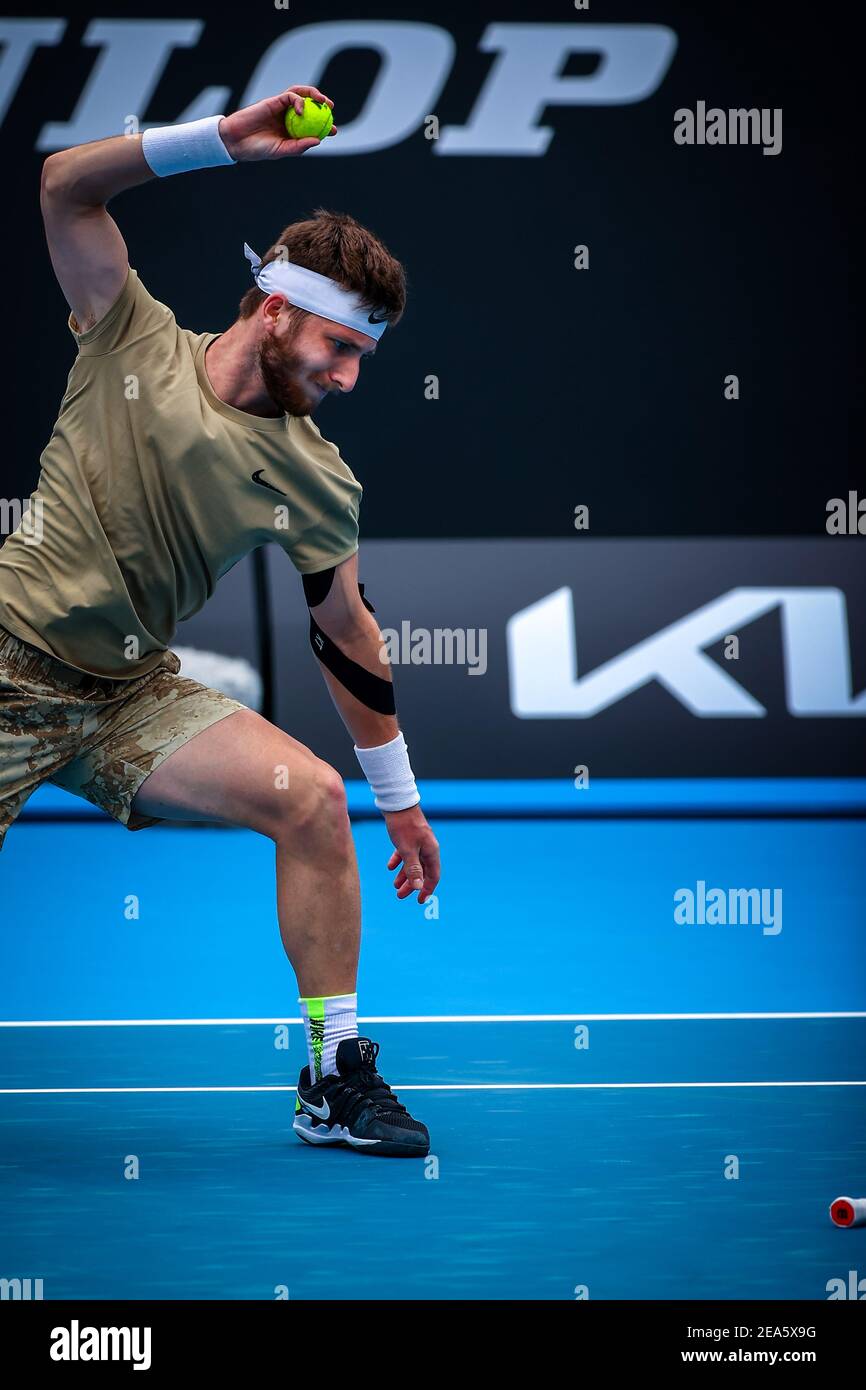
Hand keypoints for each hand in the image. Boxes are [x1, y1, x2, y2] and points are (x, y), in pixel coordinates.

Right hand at [219, 86, 337, 160]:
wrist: (238, 140)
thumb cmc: (259, 149)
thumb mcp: (282, 150)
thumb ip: (299, 145)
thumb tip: (319, 140)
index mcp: (292, 130)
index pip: (312, 125)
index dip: (324, 126)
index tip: (334, 130)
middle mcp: (288, 116)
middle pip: (309, 106)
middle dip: (322, 104)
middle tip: (331, 108)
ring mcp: (281, 107)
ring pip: (301, 95)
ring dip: (313, 94)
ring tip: (323, 101)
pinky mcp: (274, 100)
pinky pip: (290, 95)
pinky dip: (298, 100)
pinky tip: (301, 110)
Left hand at [384, 805, 439, 903]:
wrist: (397, 803)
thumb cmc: (403, 825)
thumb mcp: (407, 850)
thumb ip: (413, 869)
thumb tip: (418, 887)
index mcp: (431, 851)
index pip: (432, 876)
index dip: (427, 889)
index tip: (419, 901)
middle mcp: (427, 848)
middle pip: (422, 871)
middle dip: (412, 885)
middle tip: (400, 896)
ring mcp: (418, 842)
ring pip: (413, 863)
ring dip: (404, 875)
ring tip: (394, 885)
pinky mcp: (409, 837)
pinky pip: (406, 854)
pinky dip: (399, 862)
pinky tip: (389, 867)